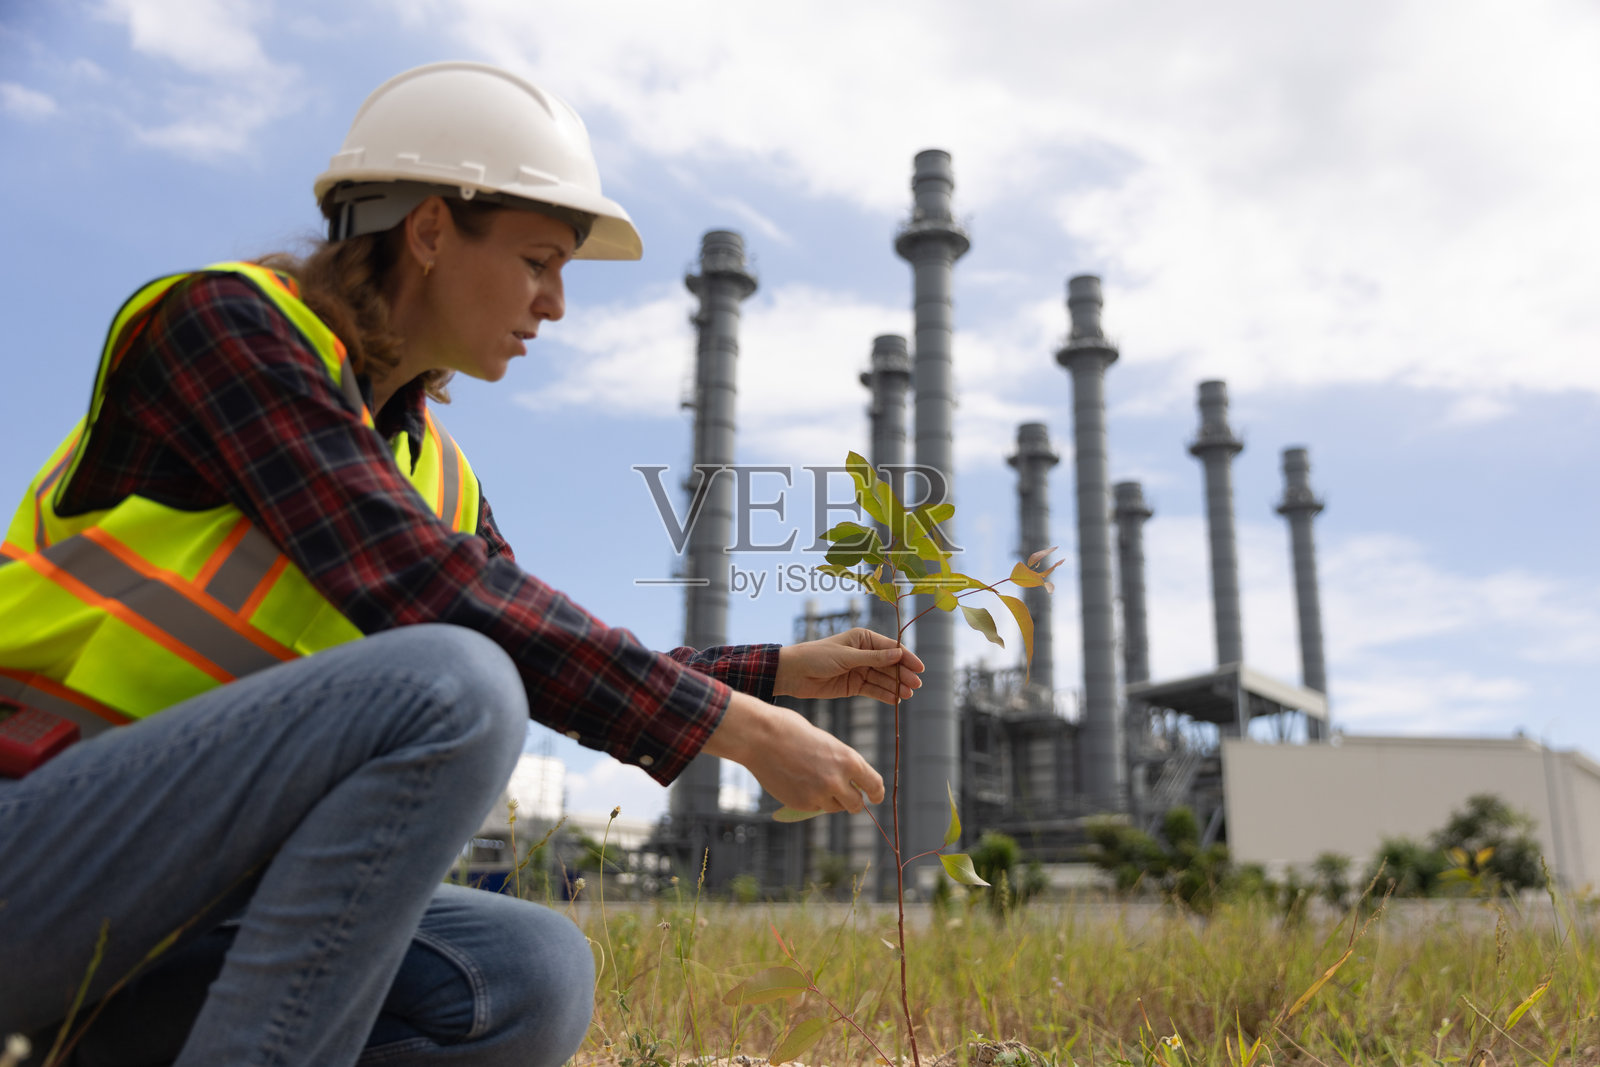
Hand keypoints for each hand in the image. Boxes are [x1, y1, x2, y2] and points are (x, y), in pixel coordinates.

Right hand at [703, 691, 885, 812]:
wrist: (760, 737)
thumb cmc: (791, 731)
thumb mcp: (825, 742)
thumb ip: (839, 762)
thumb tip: (848, 782)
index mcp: (849, 760)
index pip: (875, 785)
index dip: (876, 794)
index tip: (875, 798)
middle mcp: (838, 781)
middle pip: (856, 805)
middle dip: (851, 801)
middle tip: (844, 795)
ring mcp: (819, 795)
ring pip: (834, 807)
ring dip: (829, 800)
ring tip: (812, 779)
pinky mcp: (801, 804)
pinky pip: (813, 808)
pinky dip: (810, 800)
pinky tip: (797, 782)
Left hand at [773, 627, 924, 703]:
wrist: (793, 674)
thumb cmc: (817, 657)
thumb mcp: (846, 656)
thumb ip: (873, 658)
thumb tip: (898, 654)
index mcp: (863, 639)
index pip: (890, 647)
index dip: (906, 657)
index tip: (920, 668)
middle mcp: (864, 654)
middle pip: (889, 665)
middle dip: (903, 674)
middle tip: (916, 685)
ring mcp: (860, 670)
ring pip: (883, 679)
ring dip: (896, 686)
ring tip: (908, 695)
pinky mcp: (854, 686)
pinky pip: (873, 690)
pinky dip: (884, 695)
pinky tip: (896, 700)